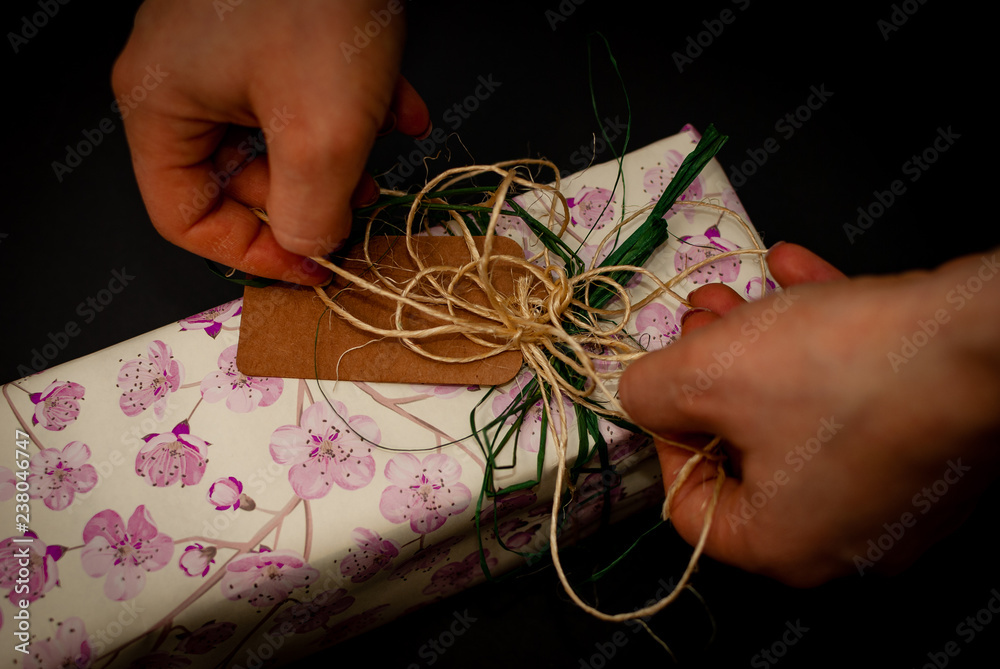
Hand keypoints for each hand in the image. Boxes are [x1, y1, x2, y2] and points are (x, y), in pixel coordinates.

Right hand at [112, 0, 429, 284]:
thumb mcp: (319, 131)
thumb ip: (309, 211)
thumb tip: (310, 247)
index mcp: (162, 104)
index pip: (184, 216)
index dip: (250, 253)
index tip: (309, 265)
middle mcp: (183, 76)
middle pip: (235, 178)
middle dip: (305, 197)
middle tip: (356, 203)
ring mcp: (226, 45)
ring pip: (277, 135)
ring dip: (334, 156)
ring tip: (378, 151)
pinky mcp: (271, 23)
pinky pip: (304, 88)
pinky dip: (351, 107)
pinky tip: (399, 109)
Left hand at [619, 243, 999, 585]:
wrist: (980, 341)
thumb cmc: (833, 373)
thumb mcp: (706, 374)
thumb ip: (648, 392)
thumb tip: (641, 396)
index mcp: (781, 546)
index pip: (691, 509)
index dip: (664, 438)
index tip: (668, 387)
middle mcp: (842, 536)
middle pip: (747, 451)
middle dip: (713, 373)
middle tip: (699, 318)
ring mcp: (897, 493)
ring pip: (801, 412)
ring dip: (762, 346)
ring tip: (741, 289)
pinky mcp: (936, 444)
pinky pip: (858, 396)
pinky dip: (823, 339)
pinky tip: (800, 271)